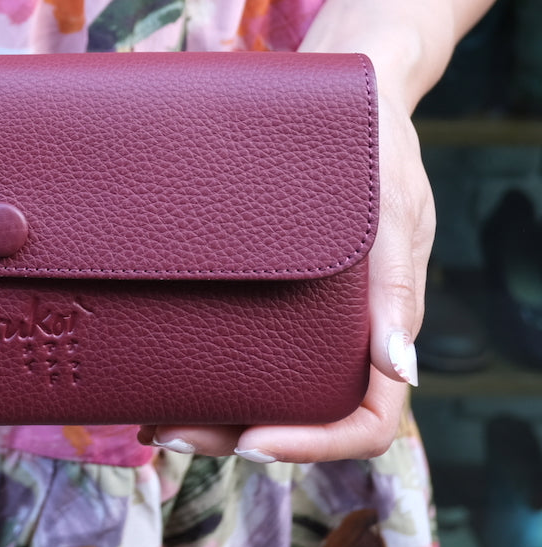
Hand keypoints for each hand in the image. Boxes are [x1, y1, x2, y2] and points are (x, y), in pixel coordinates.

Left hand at [138, 89, 432, 462]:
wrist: (347, 100)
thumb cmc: (379, 152)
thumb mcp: (397, 213)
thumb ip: (395, 287)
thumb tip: (398, 368)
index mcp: (383, 327)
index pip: (366, 420)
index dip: (313, 445)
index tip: (251, 439)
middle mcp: (339, 332)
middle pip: (294, 416)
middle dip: (230, 434)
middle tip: (164, 431)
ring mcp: (302, 313)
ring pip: (258, 386)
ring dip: (207, 409)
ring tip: (148, 413)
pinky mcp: (268, 285)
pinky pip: (236, 339)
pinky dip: (199, 361)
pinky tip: (153, 361)